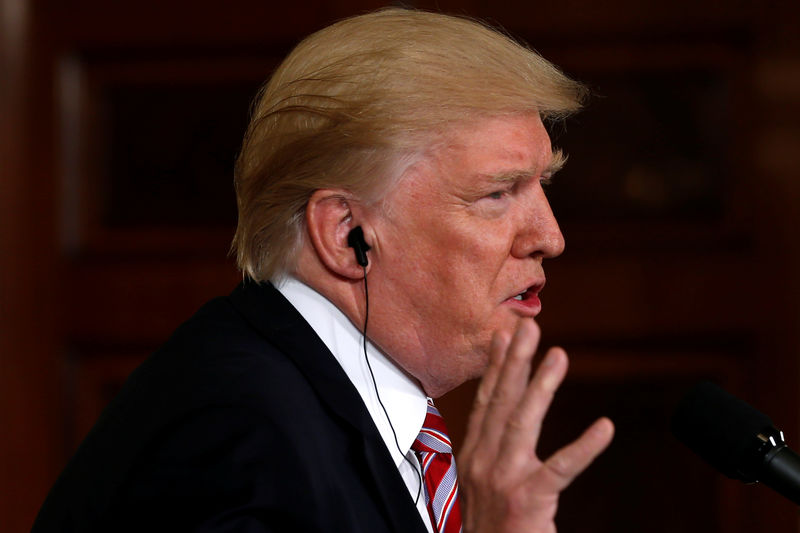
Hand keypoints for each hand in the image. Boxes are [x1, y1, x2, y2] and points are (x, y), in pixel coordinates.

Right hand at [458, 319, 613, 532]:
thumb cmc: (491, 527)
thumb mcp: (483, 482)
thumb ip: (493, 449)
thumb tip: (503, 422)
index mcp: (472, 455)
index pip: (485, 401)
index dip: (495, 366)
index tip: (503, 335)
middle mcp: (482, 462)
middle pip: (501, 402)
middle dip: (515, 361)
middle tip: (530, 327)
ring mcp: (503, 480)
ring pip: (522, 423)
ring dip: (540, 385)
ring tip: (558, 356)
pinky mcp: (527, 501)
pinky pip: (561, 469)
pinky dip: (583, 447)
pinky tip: (604, 428)